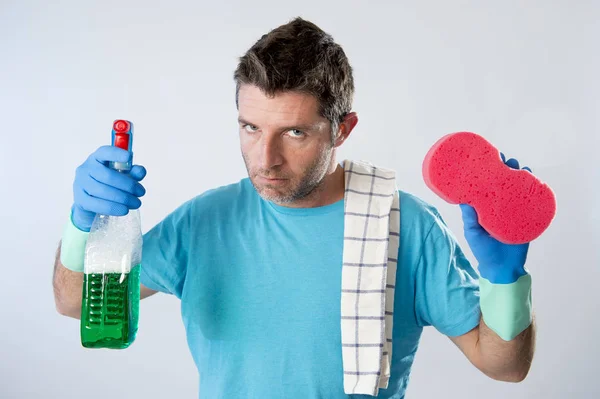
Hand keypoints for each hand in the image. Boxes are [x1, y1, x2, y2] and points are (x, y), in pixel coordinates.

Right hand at [71, 145, 146, 231]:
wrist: (92, 203)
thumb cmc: (110, 185)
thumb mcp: (123, 176)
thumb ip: (133, 172)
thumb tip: (140, 171)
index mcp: (97, 158)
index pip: (105, 152)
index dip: (116, 154)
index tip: (128, 157)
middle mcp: (86, 168)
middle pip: (108, 176)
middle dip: (128, 185)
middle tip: (141, 192)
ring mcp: (80, 184)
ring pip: (103, 191)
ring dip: (123, 198)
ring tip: (136, 203)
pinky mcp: (80, 200)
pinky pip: (97, 204)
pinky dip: (113, 208)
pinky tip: (124, 210)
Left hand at [460, 154, 530, 283]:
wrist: (502, 268)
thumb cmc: (483, 250)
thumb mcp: (473, 232)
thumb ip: (470, 218)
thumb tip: (464, 201)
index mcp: (486, 205)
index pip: (488, 183)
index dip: (488, 170)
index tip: (487, 157)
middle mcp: (500, 204)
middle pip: (505, 182)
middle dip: (507, 168)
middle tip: (506, 159)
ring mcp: (514, 210)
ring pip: (519, 188)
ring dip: (521, 176)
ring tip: (521, 168)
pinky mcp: (527, 218)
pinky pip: (532, 202)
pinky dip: (534, 191)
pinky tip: (535, 183)